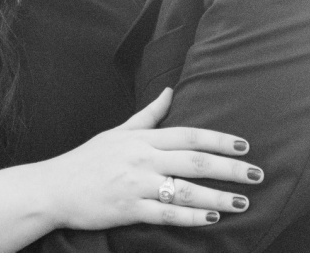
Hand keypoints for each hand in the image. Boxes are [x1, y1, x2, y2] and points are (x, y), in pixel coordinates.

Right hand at [37, 88, 262, 230]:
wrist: (53, 188)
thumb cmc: (87, 160)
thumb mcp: (117, 132)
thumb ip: (148, 115)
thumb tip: (170, 91)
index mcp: (141, 138)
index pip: (188, 135)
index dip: (219, 140)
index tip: (245, 146)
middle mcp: (142, 158)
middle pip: (194, 161)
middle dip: (229, 168)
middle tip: (257, 174)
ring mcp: (135, 184)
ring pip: (185, 190)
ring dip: (218, 196)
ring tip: (242, 202)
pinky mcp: (128, 209)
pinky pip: (166, 214)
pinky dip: (190, 217)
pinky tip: (211, 218)